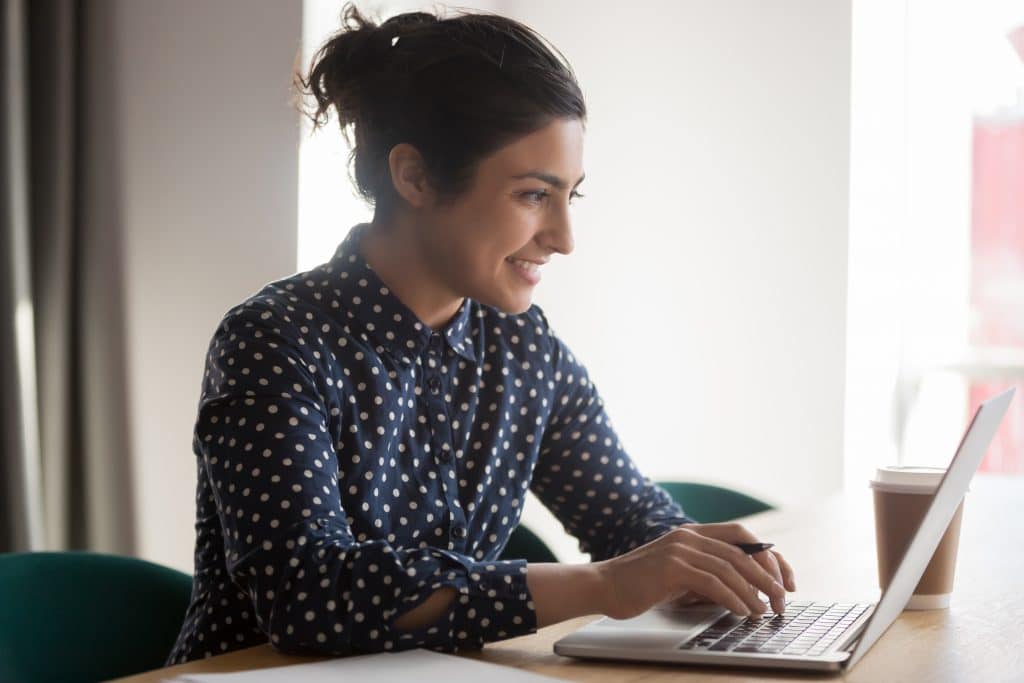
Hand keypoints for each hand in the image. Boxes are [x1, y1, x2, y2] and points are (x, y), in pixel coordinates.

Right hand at [593, 522, 795, 620]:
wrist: (603, 585)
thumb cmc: (640, 585)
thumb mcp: (679, 575)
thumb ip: (707, 574)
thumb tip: (746, 591)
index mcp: (693, 534)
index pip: (743, 536)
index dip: (770, 556)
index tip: (786, 579)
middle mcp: (688, 536)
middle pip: (743, 551)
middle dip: (769, 576)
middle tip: (782, 600)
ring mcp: (680, 549)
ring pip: (731, 567)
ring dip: (754, 591)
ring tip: (765, 611)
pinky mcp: (671, 567)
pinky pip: (712, 582)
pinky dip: (733, 597)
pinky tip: (742, 611)